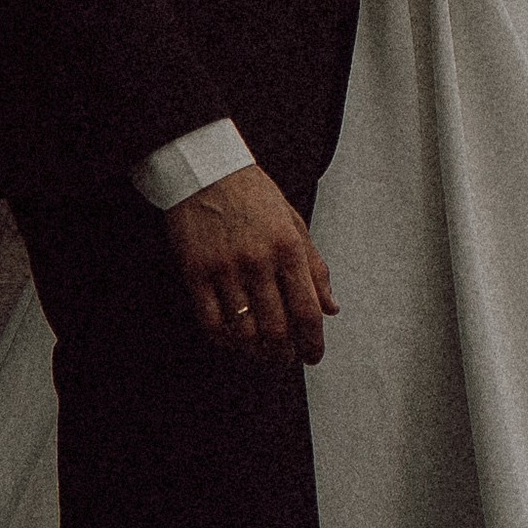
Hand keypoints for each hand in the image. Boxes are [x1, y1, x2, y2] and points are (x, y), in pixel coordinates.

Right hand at [164, 164, 337, 368]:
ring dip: (256, 352)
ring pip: (245, 333)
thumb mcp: (293, 222)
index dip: (313, 343)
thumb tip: (331, 307)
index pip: (308, 311)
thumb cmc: (252, 194)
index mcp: (287, 247)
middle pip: (277, 330)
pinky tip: (232, 339)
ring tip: (260, 352)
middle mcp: (258, 260)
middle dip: (284, 355)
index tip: (312, 355)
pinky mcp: (196, 273)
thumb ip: (315, 267)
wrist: (206, 168)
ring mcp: (225, 268)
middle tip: (285, 359)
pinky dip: (225, 341)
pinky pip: (212, 323)